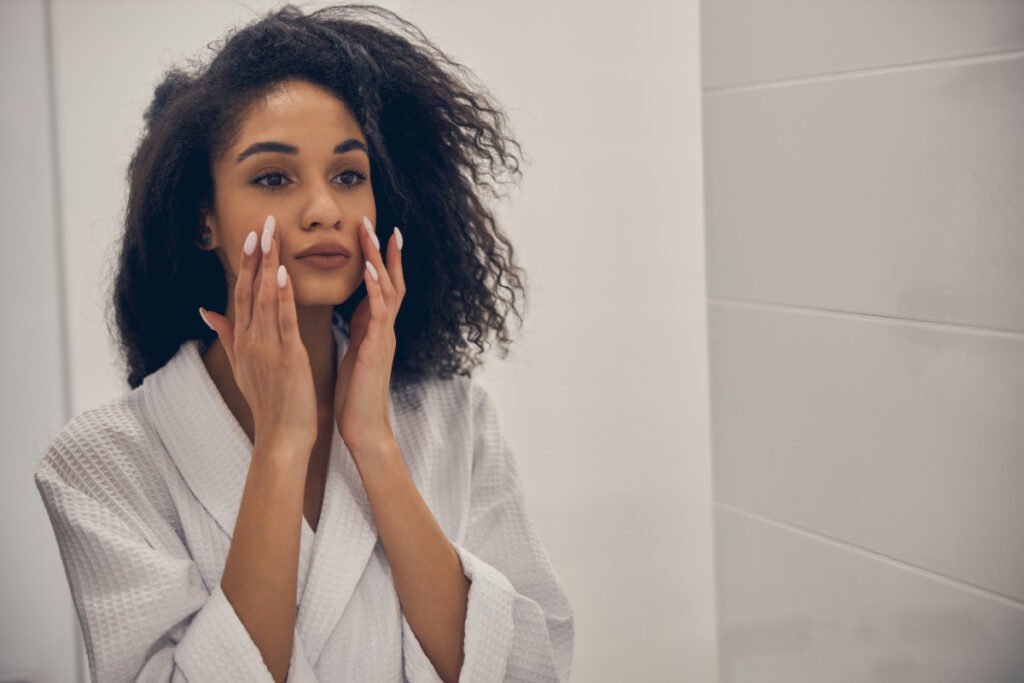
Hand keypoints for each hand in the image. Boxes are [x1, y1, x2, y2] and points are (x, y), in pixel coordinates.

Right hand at [200, 215, 317, 457]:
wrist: (281, 436)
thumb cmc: (268, 403)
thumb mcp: (242, 367)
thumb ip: (227, 336)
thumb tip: (206, 312)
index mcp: (243, 340)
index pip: (241, 293)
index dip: (246, 263)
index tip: (252, 236)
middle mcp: (251, 340)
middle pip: (249, 289)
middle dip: (257, 255)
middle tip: (263, 223)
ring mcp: (267, 347)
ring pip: (264, 298)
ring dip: (268, 265)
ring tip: (272, 236)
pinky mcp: (287, 357)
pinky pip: (283, 321)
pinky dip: (281, 297)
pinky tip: (282, 273)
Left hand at [334, 216, 405, 456]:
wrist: (363, 428)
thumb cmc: (354, 395)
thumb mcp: (354, 352)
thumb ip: (356, 330)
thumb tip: (352, 310)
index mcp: (373, 329)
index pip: (379, 286)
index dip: (378, 260)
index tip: (373, 233)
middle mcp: (383, 328)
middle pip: (389, 280)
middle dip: (383, 251)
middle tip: (375, 222)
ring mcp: (383, 337)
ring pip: (388, 289)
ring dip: (380, 261)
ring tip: (373, 234)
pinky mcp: (376, 348)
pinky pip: (380, 313)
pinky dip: (377, 290)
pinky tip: (371, 271)